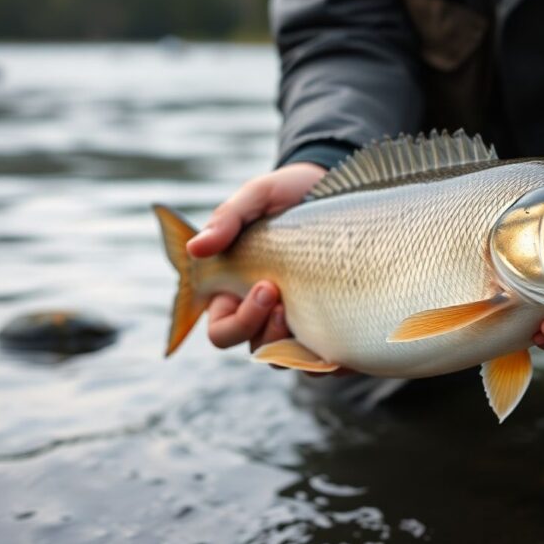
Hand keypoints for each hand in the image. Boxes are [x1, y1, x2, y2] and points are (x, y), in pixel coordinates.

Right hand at [187, 162, 325, 352]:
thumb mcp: (258, 195)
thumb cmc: (286, 193)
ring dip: (299, 345)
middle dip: (269, 331)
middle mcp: (263, 312)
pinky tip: (348, 339)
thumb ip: (227, 219)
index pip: (222, 331)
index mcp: (233, 291)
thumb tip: (195, 250)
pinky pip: (329, 354)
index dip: (240, 321)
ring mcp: (298, 319)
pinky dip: (336, 355)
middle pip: (255, 348)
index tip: (267, 287)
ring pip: (290, 357)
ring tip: (319, 309)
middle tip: (287, 298)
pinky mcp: (331, 321)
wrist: (333, 187)